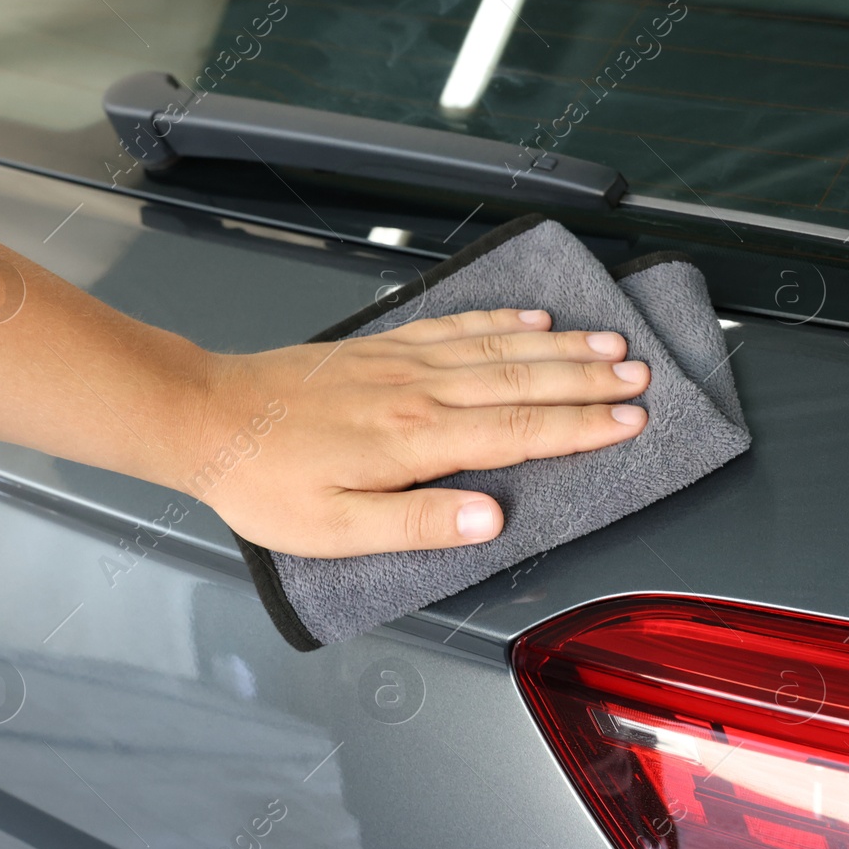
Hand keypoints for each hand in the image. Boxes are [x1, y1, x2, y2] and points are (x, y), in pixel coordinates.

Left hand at [183, 307, 649, 557]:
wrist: (205, 418)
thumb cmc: (265, 481)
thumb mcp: (335, 531)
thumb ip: (417, 524)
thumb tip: (490, 521)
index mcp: (416, 440)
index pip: (520, 429)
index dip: (583, 426)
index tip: (631, 420)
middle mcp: (419, 390)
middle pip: (524, 379)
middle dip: (590, 378)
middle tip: (643, 375)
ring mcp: (403, 361)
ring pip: (500, 347)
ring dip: (562, 346)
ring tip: (610, 343)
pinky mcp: (383, 346)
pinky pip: (457, 324)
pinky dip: (502, 319)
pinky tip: (532, 318)